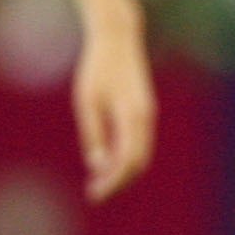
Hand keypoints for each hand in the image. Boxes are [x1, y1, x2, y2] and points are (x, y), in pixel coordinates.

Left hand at [72, 24, 155, 202]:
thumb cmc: (97, 68)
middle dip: (118, 182)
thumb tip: (97, 166)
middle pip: (138, 163)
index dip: (112, 182)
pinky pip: (138, 143)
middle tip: (95, 194)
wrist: (118, 39)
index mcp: (132, 116)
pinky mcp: (144, 112)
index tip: (94, 194)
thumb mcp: (87, 101)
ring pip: (140, 155)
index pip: (127, 161)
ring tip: (98, 182)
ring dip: (121, 172)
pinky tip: (106, 162)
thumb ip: (93, 134)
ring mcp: (147, 116)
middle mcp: (145, 119)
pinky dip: (124, 158)